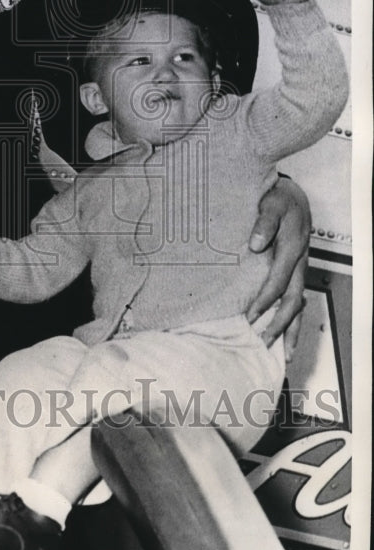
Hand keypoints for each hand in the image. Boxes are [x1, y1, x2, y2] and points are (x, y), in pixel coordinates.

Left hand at [246, 176, 309, 358]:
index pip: (278, 282)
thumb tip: (256, 244)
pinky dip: (292, 319)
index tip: (249, 317)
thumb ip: (263, 223)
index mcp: (292, 249)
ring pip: (299, 305)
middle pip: (293, 301)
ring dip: (291, 329)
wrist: (292, 196)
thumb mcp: (271, 204)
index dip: (264, 301)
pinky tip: (285, 335)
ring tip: (285, 354)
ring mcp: (299, 269)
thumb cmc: (279, 199)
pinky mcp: (295, 272)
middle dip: (279, 324)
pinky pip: (296, 299)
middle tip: (262, 342)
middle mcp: (299, 263)